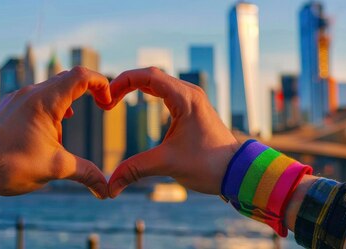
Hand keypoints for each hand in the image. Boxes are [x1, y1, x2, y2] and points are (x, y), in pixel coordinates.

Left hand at [0, 66, 110, 198]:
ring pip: (50, 89)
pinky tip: (47, 133)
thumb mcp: (55, 169)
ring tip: (66, 131)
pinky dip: (50, 109)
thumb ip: (86, 173)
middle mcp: (30, 93)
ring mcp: (16, 99)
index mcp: (45, 101)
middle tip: (101, 107)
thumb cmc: (9, 165)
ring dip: (67, 103)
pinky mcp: (7, 108)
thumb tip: (107, 188)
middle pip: (68, 79)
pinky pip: (35, 98)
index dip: (102, 84)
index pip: (82, 76)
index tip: (109, 103)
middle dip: (88, 92)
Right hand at [105, 67, 239, 196]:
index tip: (107, 97)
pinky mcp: (192, 108)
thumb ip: (135, 170)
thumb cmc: (209, 165)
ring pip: (158, 82)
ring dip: (136, 87)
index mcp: (185, 98)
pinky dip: (147, 92)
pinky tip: (136, 101)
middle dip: (126, 84)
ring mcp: (192, 99)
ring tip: (115, 99)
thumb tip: (110, 186)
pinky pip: (166, 91)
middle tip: (107, 100)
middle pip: (151, 75)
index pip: (149, 76)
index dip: (124, 82)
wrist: (238, 171)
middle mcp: (189, 93)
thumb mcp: (167, 164)